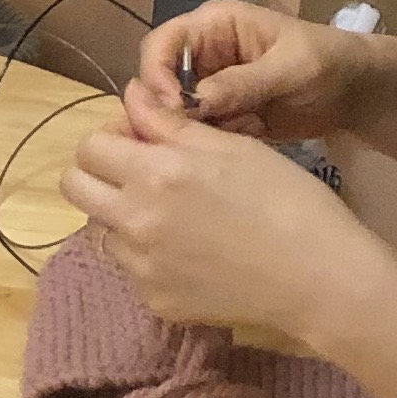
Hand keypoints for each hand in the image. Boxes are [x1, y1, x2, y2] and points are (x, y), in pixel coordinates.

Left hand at [60, 90, 390, 341]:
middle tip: (140, 174)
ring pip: (102, 230)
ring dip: (123, 216)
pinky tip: (194, 254)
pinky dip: (150, 257)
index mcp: (154, 174)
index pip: (89, 147)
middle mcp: (135, 221)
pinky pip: (132, 270)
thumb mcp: (232, 148)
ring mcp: (141, 268)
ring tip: (176, 216)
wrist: (320, 279)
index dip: (112, 137)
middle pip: (76, 188)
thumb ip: (169, 124)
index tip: (142, 142)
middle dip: (100, 173)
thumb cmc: (287, 201)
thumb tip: (130, 95)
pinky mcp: (155, 302)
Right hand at [124, 0, 387, 143]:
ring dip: (190, 131)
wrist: (358, 93)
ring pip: (172, 113)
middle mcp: (202, 54)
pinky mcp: (220, 116)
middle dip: (169, 110)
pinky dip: (210, 144)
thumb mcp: (290, 68)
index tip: (174, 108)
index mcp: (213, 25)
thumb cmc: (329, 63)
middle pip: (157, 82)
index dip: (157, 75)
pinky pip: (197, 133)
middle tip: (189, 137)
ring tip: (225, 140)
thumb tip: (194, 102)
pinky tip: (239, 144)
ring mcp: (209, 88)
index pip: (161, 44)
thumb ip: (242, 83)